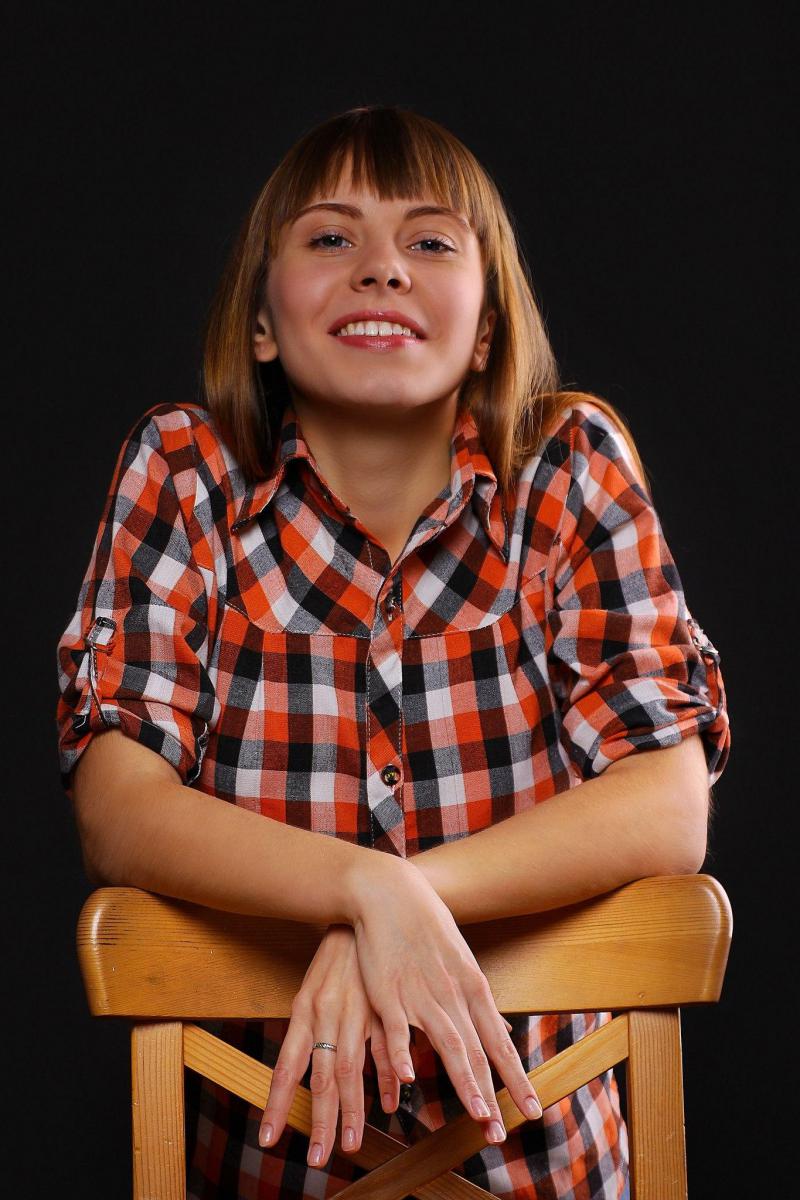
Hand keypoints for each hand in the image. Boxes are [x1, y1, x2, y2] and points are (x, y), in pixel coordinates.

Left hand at [258, 923, 403, 1168]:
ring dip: (351, 1111)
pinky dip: (387, 1078)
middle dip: (317, 1122)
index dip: (276, 1104)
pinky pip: (384, 1050)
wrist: (362, 916)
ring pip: (350, 1070)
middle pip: (319, 1078)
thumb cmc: (334, 960)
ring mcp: (356, 1013)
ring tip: (350, 1145)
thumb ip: (308, 1032)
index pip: (284, 1068)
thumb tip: (297, 1073)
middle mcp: (326, 1016)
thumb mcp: (311, 990)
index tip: (268, 1139)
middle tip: (315, 1159)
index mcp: (303, 1012)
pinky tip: (388, 1104)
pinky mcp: (383, 1008)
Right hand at [348, 856, 542, 1144]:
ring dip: (463, 1079)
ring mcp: (421, 994)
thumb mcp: (461, 962)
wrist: (390, 892)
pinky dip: (403, 1053)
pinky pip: (397, 1028)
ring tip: (475, 1112)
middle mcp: (454, 995)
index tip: (533, 1110)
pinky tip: (408, 1077)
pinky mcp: (387, 992)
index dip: (516, 1079)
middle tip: (501, 1132)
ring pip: (447, 1042)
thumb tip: (503, 1029)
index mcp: (473, 988)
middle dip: (493, 1093)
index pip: (500, 1043)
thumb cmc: (426, 928)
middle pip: (477, 1050)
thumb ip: (478, 1002)